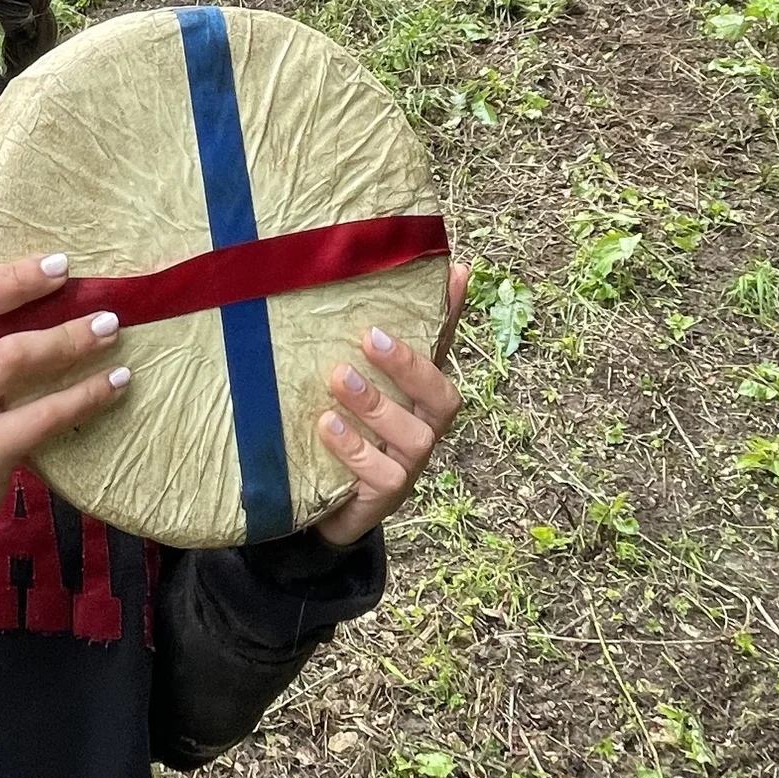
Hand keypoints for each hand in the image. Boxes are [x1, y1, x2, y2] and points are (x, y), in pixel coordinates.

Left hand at [312, 262, 468, 548]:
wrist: (324, 502)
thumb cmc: (351, 428)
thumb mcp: (358, 380)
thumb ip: (378, 340)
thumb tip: (408, 275)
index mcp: (421, 398)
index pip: (444, 352)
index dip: (453, 317)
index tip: (453, 275)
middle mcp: (423, 430)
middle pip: (441, 399)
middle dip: (409, 366)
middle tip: (368, 337)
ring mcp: (407, 466)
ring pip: (413, 437)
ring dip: (376, 404)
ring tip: (338, 377)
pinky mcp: (382, 497)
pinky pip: (381, 475)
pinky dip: (355, 448)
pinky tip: (326, 424)